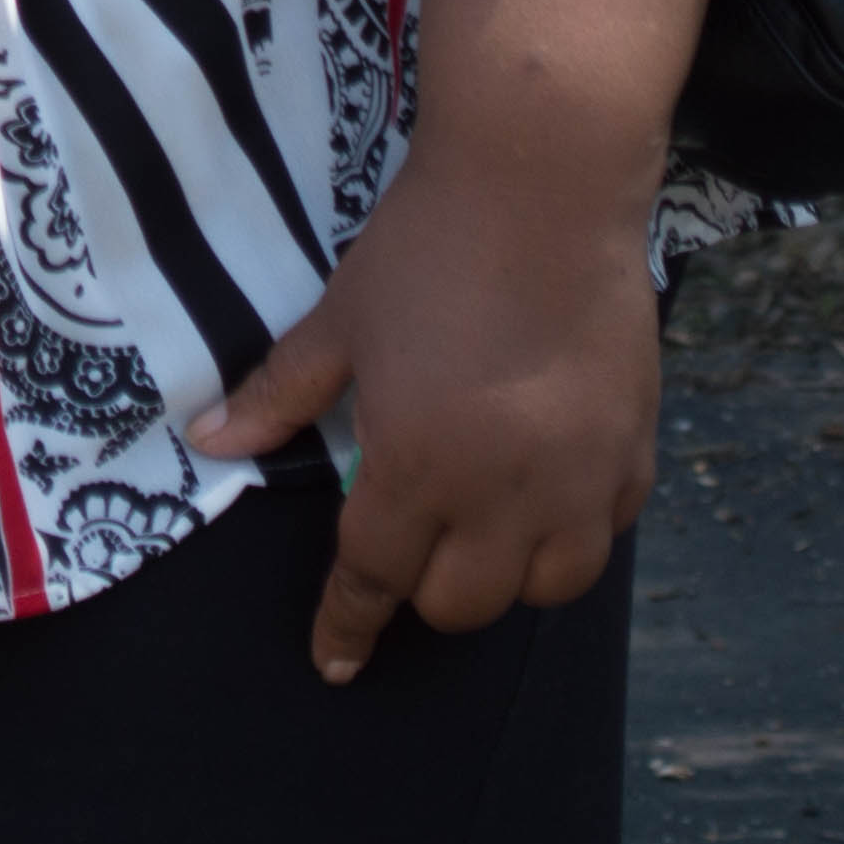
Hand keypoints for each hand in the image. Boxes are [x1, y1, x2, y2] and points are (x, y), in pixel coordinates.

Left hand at [183, 162, 660, 682]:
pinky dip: (573, 533)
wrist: (545, 182)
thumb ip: (279, 395)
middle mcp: (505, 490)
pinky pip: (608, 533)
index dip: (348, 625)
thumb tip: (209, 441)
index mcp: (419, 462)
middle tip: (412, 541)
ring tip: (484, 527)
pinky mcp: (634, 446)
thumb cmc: (429, 245)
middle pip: (463, 603)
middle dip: (425, 591)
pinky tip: (548, 494)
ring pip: (548, 588)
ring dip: (507, 575)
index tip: (334, 661)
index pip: (375, 579)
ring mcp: (580, 475)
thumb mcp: (340, 319)